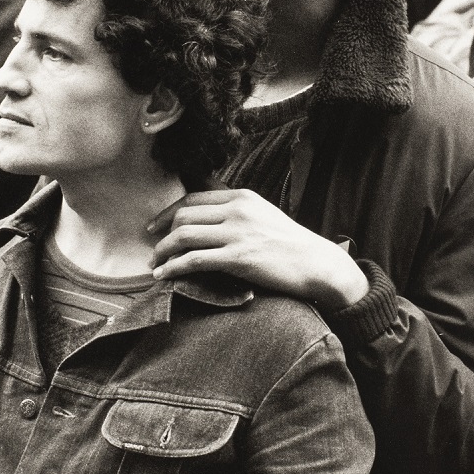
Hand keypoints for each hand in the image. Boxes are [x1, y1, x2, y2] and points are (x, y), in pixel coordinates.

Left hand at [148, 188, 368, 316]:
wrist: (319, 264)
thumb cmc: (291, 245)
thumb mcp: (263, 216)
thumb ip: (237, 214)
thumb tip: (207, 224)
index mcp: (242, 197)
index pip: (193, 198)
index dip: (167, 213)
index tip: (154, 228)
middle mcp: (237, 210)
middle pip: (184, 216)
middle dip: (162, 235)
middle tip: (154, 252)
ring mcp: (238, 233)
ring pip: (184, 236)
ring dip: (164, 252)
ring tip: (156, 266)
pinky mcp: (239, 258)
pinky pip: (195, 260)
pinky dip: (174, 268)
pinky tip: (165, 276)